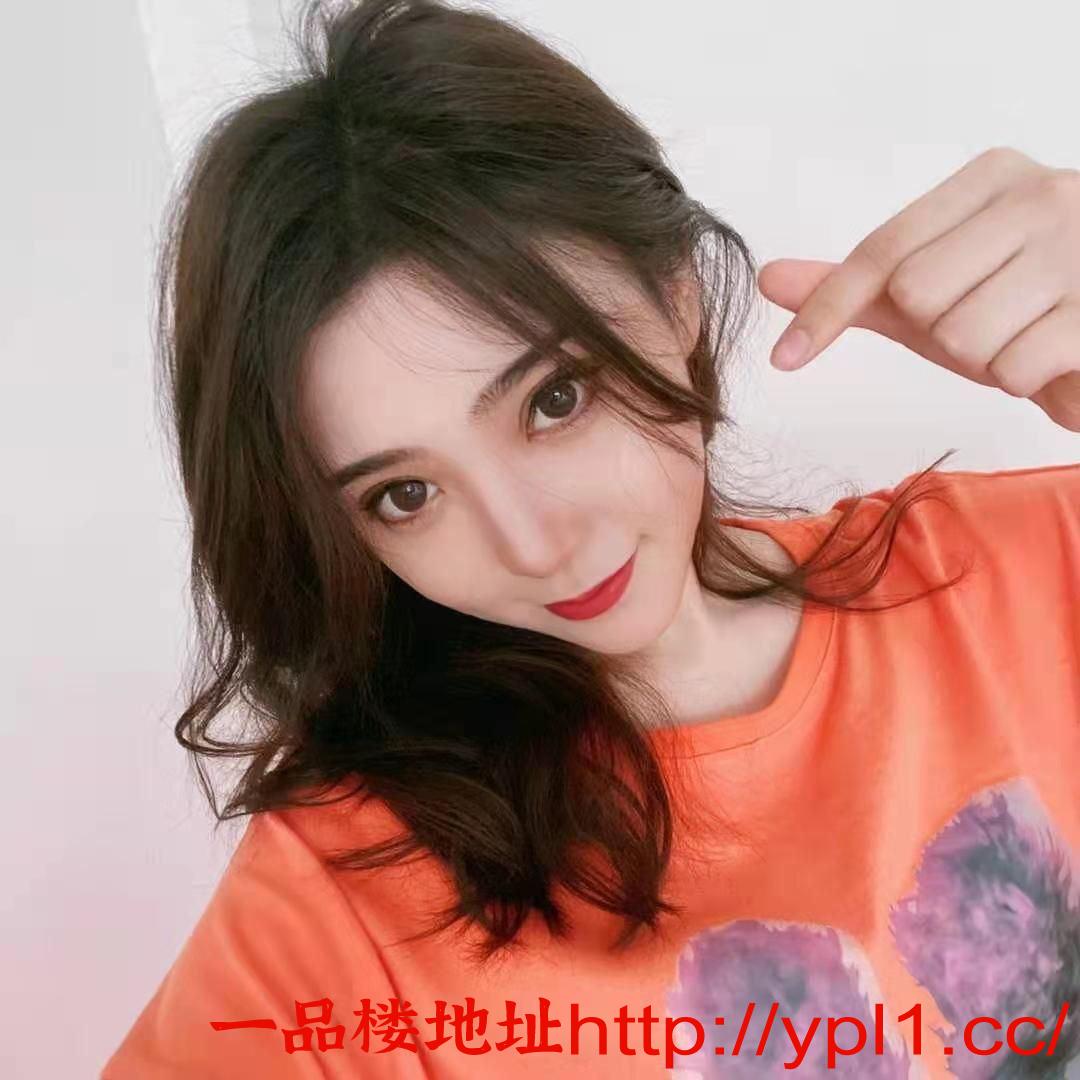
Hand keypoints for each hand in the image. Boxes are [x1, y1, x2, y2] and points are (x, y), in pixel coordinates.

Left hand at [757, 146, 1079, 431]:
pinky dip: (1022, 379)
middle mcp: (1039, 194)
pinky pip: (1013, 368)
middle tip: (986, 322)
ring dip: (984, 359)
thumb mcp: (928, 296)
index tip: (784, 359)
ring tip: (1021, 337)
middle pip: (918, 294)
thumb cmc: (1012, 310)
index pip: (882, 250)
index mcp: (990, 179)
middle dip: (940, 330)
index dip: (828, 309)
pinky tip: (1051, 356)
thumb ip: (855, 287)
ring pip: (963, 335)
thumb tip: (767, 280)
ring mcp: (1079, 245)